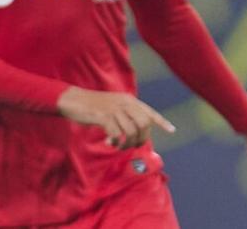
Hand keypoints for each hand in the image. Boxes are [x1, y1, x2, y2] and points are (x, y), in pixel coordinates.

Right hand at [57, 86, 175, 149]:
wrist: (74, 100)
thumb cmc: (93, 106)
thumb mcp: (113, 106)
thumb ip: (125, 114)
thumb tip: (136, 132)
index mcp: (129, 100)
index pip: (150, 112)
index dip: (162, 122)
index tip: (172, 130)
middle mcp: (125, 103)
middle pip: (144, 124)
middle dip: (141, 139)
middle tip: (132, 146)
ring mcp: (115, 109)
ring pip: (132, 131)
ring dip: (127, 144)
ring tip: (119, 146)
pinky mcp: (104, 117)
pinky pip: (118, 134)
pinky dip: (116, 142)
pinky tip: (110, 143)